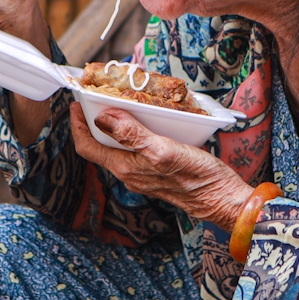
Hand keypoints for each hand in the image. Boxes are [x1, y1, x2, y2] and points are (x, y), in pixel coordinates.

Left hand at [67, 103, 253, 227]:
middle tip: (96, 99)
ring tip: (119, 106)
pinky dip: (133, 135)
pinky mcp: (158, 174)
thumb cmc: (197, 177)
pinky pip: (136, 152)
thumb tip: (103, 117)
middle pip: (101, 147)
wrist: (222, 200)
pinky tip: (146, 124)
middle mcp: (130, 174)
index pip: (88, 147)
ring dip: (114, 128)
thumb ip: (132, 135)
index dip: (77, 125)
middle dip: (94, 123)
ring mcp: (143, 175)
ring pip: (118, 149)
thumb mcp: (163, 150)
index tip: (76, 104)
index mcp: (125, 168)